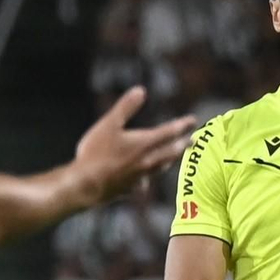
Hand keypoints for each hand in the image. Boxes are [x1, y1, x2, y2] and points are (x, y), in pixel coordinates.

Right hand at [72, 86, 197, 203]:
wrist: (86, 186)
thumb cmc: (96, 153)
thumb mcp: (108, 124)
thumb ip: (126, 107)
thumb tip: (141, 90)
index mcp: (143, 144)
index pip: (169, 132)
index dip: (182, 125)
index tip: (193, 120)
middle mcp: (146, 161)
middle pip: (170, 152)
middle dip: (182, 145)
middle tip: (193, 141)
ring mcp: (139, 177)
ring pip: (160, 168)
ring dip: (170, 161)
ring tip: (174, 158)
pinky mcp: (130, 189)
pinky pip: (144, 183)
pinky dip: (147, 179)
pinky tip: (145, 182)